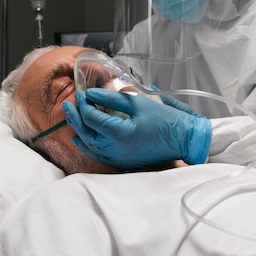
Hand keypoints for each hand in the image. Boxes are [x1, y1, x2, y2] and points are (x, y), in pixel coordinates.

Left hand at [62, 88, 211, 169]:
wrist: (186, 140)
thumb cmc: (167, 120)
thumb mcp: (139, 102)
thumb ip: (112, 98)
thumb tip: (92, 94)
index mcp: (119, 133)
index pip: (92, 117)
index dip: (84, 104)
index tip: (81, 94)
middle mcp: (115, 148)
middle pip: (86, 132)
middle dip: (76, 117)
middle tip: (69, 105)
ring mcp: (119, 157)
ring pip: (90, 145)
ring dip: (79, 131)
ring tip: (71, 119)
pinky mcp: (123, 161)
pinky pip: (98, 155)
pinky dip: (87, 146)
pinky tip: (80, 139)